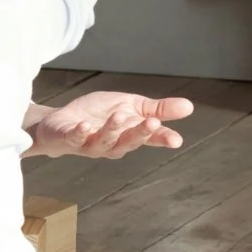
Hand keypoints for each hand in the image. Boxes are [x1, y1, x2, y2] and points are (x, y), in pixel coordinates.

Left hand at [27, 90, 191, 157]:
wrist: (61, 123)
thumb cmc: (98, 116)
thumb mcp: (131, 107)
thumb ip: (158, 109)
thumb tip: (190, 107)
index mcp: (129, 135)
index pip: (149, 138)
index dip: (162, 138)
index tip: (176, 140)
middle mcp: (112, 144)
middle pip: (129, 142)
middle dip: (140, 133)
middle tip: (152, 122)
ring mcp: (90, 144)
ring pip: (104, 142)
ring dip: (112, 130)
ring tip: (119, 116)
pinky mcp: (69, 140)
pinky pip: (76, 139)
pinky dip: (80, 133)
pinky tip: (85, 125)